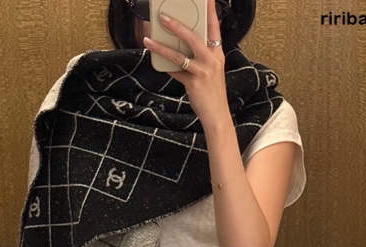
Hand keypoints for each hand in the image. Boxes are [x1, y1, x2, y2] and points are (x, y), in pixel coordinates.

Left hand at [142, 0, 230, 128]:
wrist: (217, 115)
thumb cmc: (213, 93)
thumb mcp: (212, 71)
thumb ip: (202, 57)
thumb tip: (184, 46)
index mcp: (217, 53)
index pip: (214, 28)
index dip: (210, 12)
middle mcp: (211, 59)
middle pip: (193, 37)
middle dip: (177, 26)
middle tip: (163, 17)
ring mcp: (203, 71)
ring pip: (179, 54)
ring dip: (161, 46)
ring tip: (149, 39)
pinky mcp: (193, 82)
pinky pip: (175, 71)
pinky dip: (165, 67)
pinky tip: (156, 61)